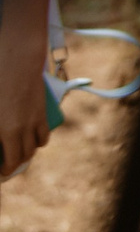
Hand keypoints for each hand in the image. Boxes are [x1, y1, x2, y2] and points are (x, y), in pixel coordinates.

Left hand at [0, 38, 49, 179]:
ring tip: (15, 155)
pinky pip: (43, 135)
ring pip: (33, 149)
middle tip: (4, 167)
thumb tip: (0, 134)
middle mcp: (21, 129)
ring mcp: (33, 121)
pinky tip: (31, 143)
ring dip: (25, 155)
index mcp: (5, 131)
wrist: (18, 59)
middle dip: (12, 167)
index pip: (8, 161)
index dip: (4, 171)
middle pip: (21, 158)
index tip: (0, 172)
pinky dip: (38, 143)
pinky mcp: (41, 112)